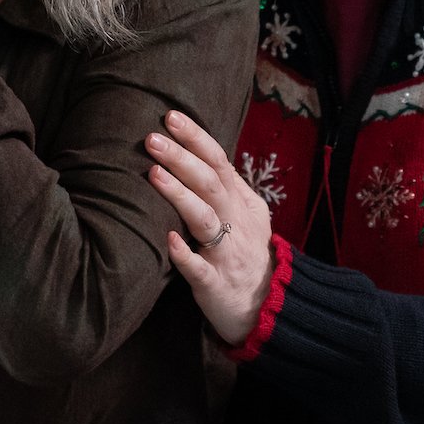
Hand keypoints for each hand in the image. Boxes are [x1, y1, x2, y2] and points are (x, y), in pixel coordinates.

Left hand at [146, 109, 276, 345]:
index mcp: (242, 203)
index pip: (220, 162)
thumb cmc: (247, 254)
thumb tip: (197, 149)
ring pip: (205, 220)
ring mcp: (226, 254)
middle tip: (152, 139)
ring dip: (180, 196)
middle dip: (182, 159)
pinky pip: (199, 269)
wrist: (270, 307)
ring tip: (154, 175)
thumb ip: (225, 186)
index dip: (196, 138)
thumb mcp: (246, 215)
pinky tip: (167, 240)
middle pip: (210, 184)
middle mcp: (236, 224)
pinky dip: (184, 254)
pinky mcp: (215, 284)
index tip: (170, 116)